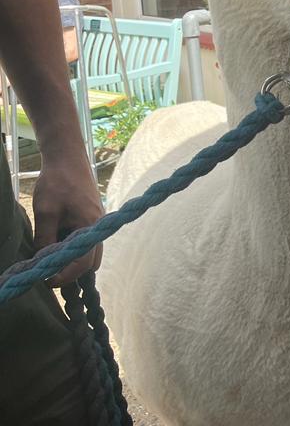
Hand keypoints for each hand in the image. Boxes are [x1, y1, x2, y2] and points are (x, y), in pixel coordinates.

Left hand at [32, 145, 104, 286]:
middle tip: (50, 273)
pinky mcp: (90, 216)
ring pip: (90, 251)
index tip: (47, 281)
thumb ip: (45, 239)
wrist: (67, 156)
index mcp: (90, 226)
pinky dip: (73, 247)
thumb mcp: (45, 212)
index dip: (66, 276)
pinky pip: (85, 239)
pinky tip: (56, 243)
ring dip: (72, 259)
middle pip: (92, 261)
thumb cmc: (57, 182)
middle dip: (73, 271)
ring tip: (51, 260)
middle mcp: (98, 226)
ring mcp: (96, 221)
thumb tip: (41, 262)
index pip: (84, 263)